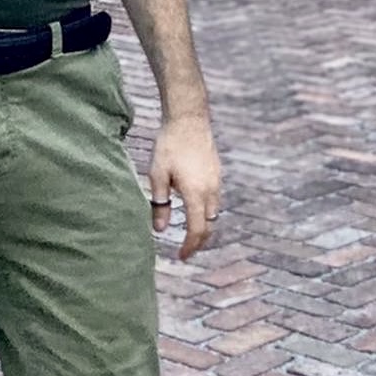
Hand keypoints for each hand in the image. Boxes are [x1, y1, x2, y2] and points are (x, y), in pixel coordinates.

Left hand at [149, 115, 221, 260]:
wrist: (189, 118)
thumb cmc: (170, 145)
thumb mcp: (158, 175)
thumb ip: (160, 204)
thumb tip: (160, 230)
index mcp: (196, 194)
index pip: (197, 230)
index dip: (190, 247)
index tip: (181, 257)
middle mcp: (211, 190)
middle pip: (209, 225)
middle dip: (199, 241)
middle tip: (186, 250)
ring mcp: (216, 181)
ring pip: (214, 213)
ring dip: (203, 226)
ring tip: (190, 232)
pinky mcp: (216, 172)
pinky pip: (215, 199)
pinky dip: (206, 211)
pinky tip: (194, 208)